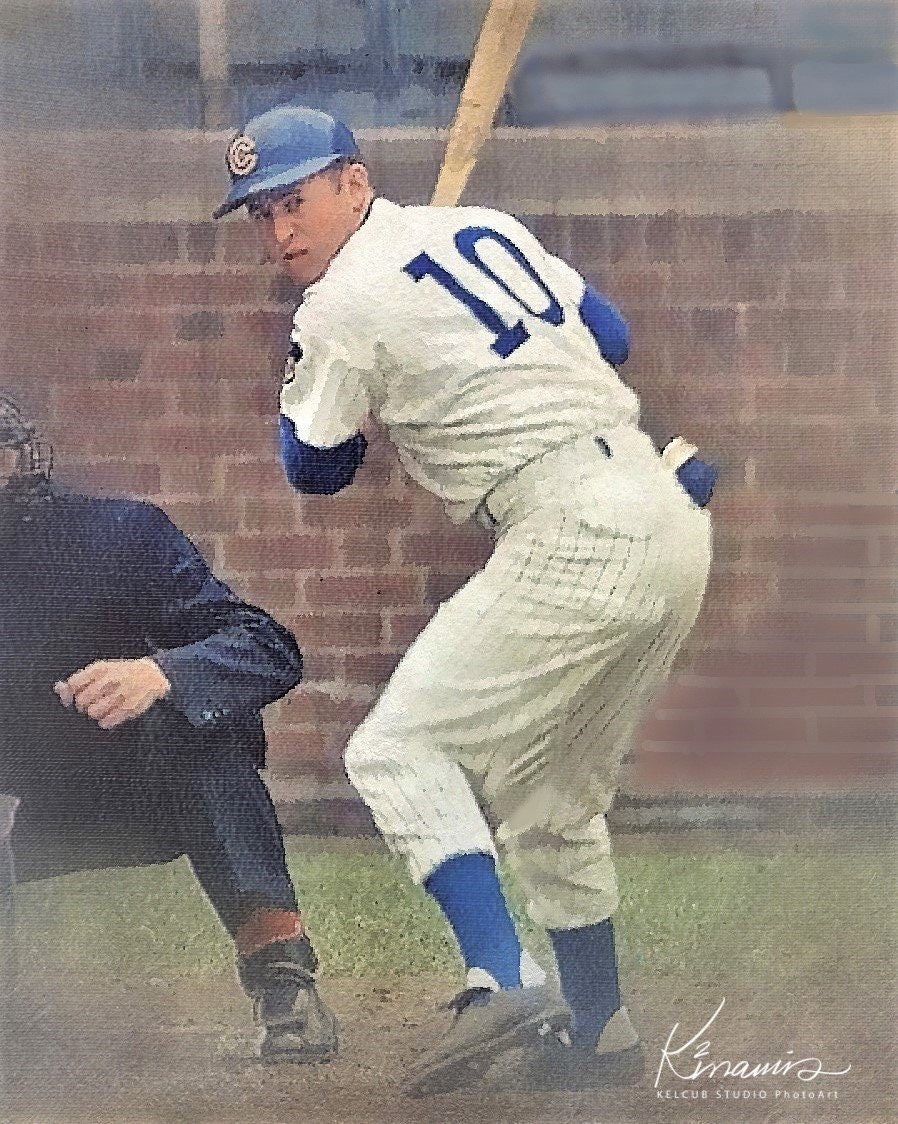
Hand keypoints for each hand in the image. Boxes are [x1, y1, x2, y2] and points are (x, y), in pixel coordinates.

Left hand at [54, 658, 170, 730]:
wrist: (152, 675)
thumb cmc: (122, 673)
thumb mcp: (101, 670)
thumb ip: (78, 680)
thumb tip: (58, 688)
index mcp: (101, 669)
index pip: (73, 685)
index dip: (71, 694)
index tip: (76, 696)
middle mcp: (110, 680)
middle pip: (81, 701)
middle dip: (84, 705)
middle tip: (94, 702)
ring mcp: (120, 694)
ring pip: (93, 713)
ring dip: (96, 713)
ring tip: (104, 708)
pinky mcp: (129, 708)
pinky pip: (106, 722)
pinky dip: (106, 721)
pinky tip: (111, 714)